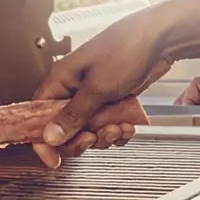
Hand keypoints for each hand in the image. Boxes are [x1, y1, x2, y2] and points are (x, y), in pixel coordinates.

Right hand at [32, 10, 169, 168]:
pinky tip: (128, 126)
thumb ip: (72, 115)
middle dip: (82, 138)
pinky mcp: (112, 100)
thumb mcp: (97, 88)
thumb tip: (50, 136)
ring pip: (89, 129)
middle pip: (65, 128)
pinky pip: (107, 125)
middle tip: (95, 137)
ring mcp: (94, 95)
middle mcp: (73, 89)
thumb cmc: (125, 51)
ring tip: (119, 127)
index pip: (39, 116)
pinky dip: (118, 130)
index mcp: (60, 80)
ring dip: (105, 135)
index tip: (54, 159)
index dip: (44, 140)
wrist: (160, 40)